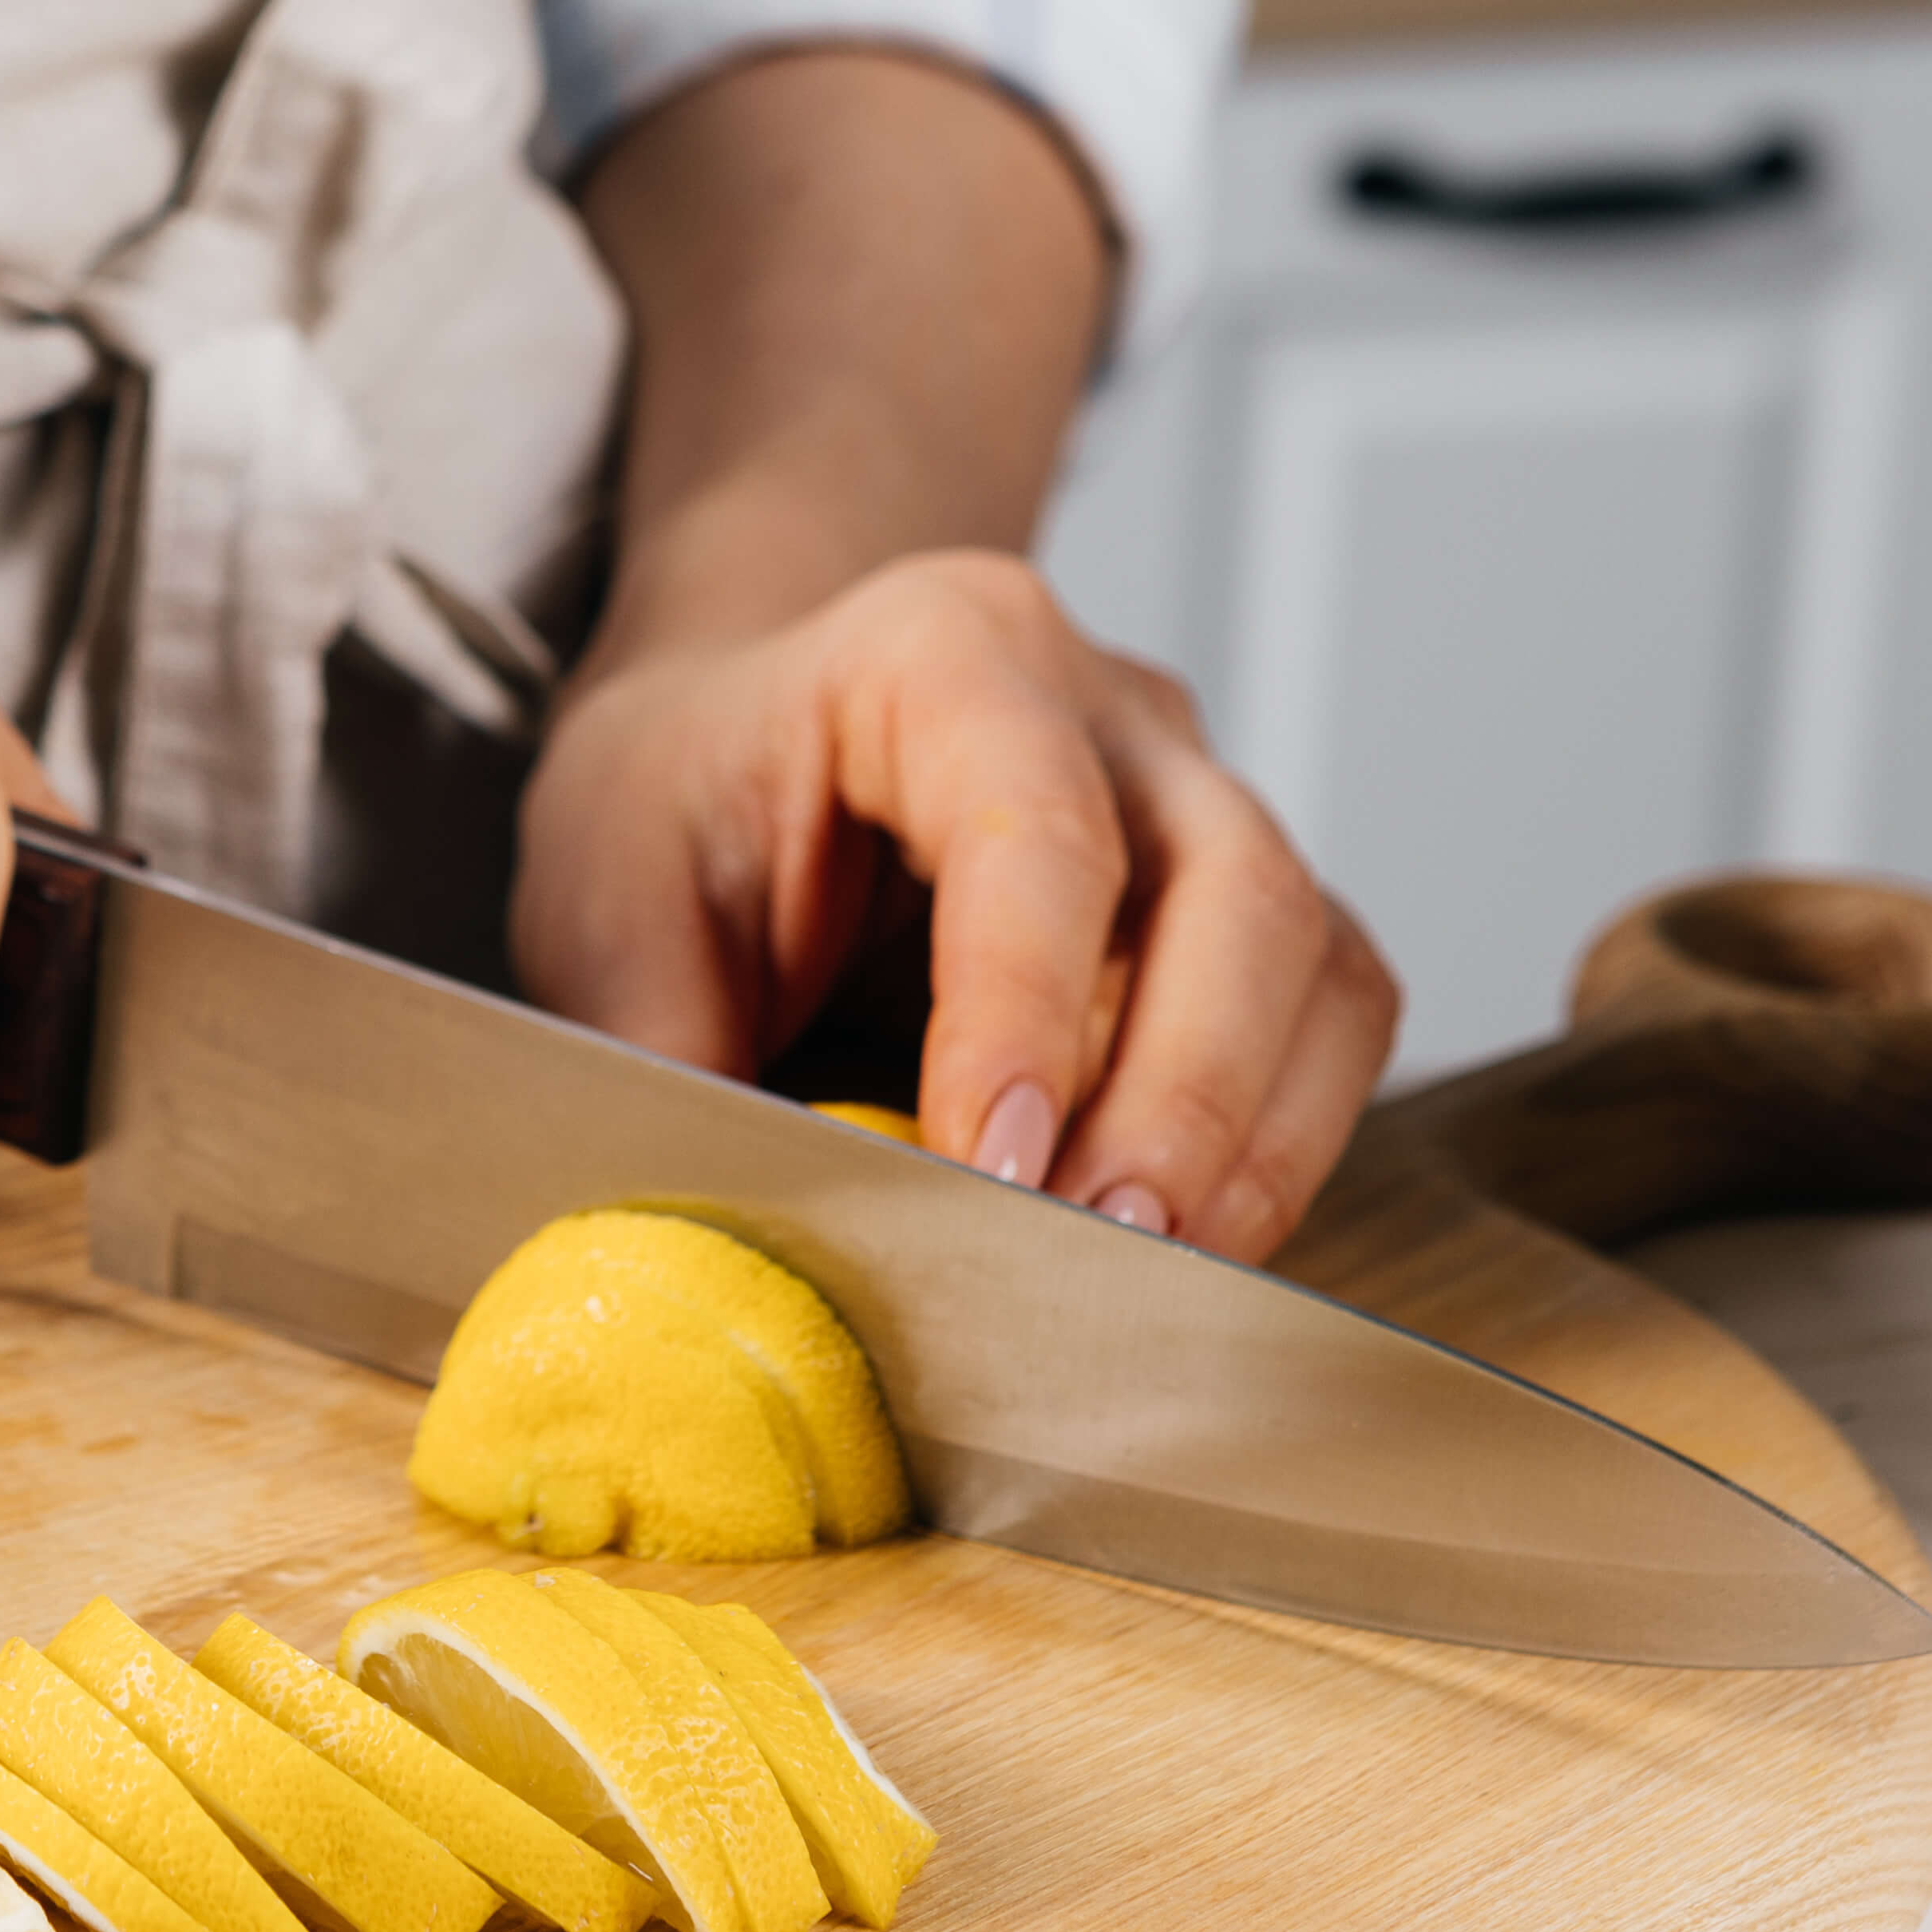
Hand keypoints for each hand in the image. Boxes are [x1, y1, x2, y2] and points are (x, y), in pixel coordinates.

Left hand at [511, 551, 1397, 1261]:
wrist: (736, 726)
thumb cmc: (681, 791)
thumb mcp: (609, 903)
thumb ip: (669, 1059)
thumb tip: (720, 1241)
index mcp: (939, 654)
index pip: (1036, 834)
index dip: (1028, 1016)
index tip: (994, 1173)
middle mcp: (1106, 709)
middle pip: (1234, 891)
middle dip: (1184, 1099)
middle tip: (1106, 1252)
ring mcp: (1195, 802)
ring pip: (1312, 965)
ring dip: (1248, 1140)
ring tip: (1152, 1277)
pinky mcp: (1235, 910)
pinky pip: (1323, 1023)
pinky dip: (1272, 1143)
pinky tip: (1182, 1239)